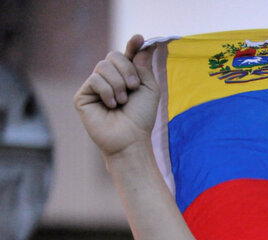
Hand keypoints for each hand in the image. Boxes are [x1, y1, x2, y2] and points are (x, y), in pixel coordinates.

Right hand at [73, 34, 158, 159]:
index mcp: (125, 76)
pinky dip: (107, 92)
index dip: (132, 45)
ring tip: (122, 101)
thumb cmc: (142, 117)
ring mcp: (94, 86)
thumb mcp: (149, 89)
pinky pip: (95, 79)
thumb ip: (143, 67)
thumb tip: (142, 44)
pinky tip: (110, 106)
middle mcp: (109, 79)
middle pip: (113, 56)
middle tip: (133, 87)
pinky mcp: (83, 94)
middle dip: (127, 70)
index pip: (127, 55)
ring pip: (103, 66)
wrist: (131, 137)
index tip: (139, 38)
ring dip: (118, 84)